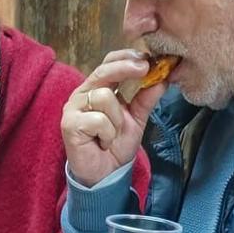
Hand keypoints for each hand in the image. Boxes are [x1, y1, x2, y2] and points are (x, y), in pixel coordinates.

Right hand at [62, 49, 165, 186]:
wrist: (105, 175)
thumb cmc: (116, 146)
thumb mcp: (137, 119)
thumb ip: (146, 98)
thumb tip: (163, 77)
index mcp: (97, 89)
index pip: (108, 63)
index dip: (125, 57)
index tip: (146, 59)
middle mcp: (82, 95)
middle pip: (103, 72)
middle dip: (125, 68)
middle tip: (144, 68)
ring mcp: (73, 109)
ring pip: (104, 97)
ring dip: (116, 119)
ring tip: (112, 135)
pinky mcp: (69, 124)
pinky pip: (98, 120)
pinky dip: (107, 133)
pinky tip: (102, 143)